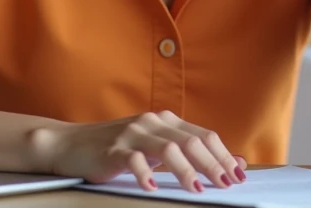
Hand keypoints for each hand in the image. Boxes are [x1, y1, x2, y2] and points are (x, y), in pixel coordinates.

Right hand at [28, 110, 246, 191]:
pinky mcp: (113, 149)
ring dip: (185, 170)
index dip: (223, 155)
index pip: (203, 136)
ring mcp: (132, 134)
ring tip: (196, 189)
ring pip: (167, 148)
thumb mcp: (157, 147)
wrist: (72, 144)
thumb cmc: (118, 148)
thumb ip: (191, 152)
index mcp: (166, 121)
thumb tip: (235, 163)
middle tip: (225, 184)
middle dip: (211, 164)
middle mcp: (152, 122)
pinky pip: (133, 159)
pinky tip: (152, 186)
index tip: (238, 175)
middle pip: (190, 141)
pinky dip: (145, 173)